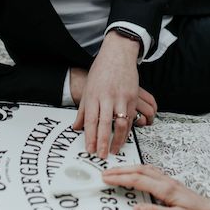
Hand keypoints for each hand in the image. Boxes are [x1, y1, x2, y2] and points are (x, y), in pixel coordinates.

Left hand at [73, 32, 155, 157]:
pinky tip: (124, 137)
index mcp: (93, 96)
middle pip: (104, 124)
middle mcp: (106, 97)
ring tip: (114, 150)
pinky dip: (127, 129)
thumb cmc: (101, 71)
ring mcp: (121, 97)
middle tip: (102, 155)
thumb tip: (76, 128)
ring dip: (118, 139)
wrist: (117, 54)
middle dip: (103, 142)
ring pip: (120, 123)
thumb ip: (82, 110)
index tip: (90, 150)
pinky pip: (131, 117)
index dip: (90, 137)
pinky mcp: (132, 96)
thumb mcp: (88, 89)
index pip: (90, 121)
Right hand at [102, 163, 209, 209]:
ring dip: (130, 169)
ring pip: (147, 171)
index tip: (105, 178)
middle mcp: (168, 183)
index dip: (120, 178)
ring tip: (117, 172)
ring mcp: (172, 184)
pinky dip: (141, 173)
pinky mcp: (175, 189)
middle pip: (140, 171)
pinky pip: (153, 175)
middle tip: (105, 172)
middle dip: (121, 170)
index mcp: (167, 189)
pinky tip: (139, 177)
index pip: (138, 180)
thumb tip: (136, 209)